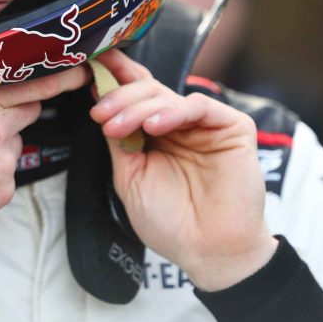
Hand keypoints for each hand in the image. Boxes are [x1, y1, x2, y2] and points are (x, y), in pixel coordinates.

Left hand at [88, 50, 276, 290]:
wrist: (208, 252)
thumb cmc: (170, 221)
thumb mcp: (130, 177)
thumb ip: (120, 140)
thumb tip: (99, 104)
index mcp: (158, 133)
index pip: (136, 96)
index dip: (115, 78)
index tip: (89, 69)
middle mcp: (181, 124)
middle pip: (148, 90)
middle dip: (118, 97)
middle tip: (98, 113)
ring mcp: (206, 125)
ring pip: (167, 95)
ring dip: (136, 107)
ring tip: (116, 126)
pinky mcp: (233, 128)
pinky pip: (199, 106)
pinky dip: (172, 112)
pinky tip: (153, 127)